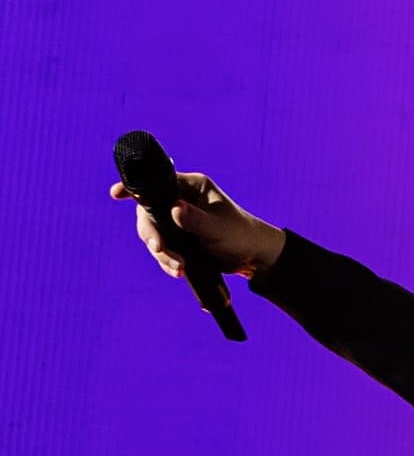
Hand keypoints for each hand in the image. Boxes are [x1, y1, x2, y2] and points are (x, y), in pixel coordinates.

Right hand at [109, 172, 285, 278]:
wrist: (254, 258)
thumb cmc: (241, 235)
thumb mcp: (218, 228)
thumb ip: (196, 220)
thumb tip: (174, 210)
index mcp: (191, 187)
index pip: (157, 183)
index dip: (134, 188)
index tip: (116, 194)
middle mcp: (180, 200)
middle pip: (148, 214)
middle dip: (153, 236)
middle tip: (161, 250)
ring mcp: (177, 220)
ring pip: (154, 235)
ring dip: (161, 254)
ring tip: (179, 269)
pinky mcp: (179, 239)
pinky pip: (163, 249)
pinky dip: (167, 261)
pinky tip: (179, 271)